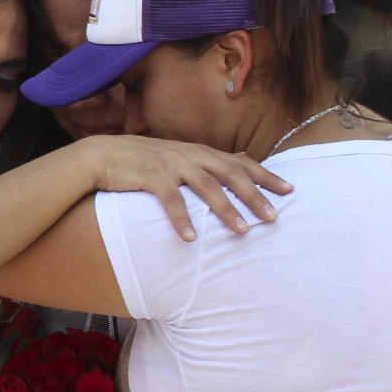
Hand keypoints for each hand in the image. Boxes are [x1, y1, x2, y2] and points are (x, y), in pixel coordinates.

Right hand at [79, 134, 292, 240]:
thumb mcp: (179, 156)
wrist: (100, 156)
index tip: (290, 190)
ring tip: (242, 232)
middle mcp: (190, 154)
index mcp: (199, 151)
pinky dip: (181, 219)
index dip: (266, 176)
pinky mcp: (150, 175)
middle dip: (254, 196)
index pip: (241, 163)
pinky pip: (170, 199)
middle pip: (230, 175)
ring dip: (225, 210)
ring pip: (206, 187)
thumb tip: (242, 158)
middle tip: (274, 217)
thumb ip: (210, 160)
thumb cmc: (141, 161)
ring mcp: (170, 163)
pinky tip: (191, 239)